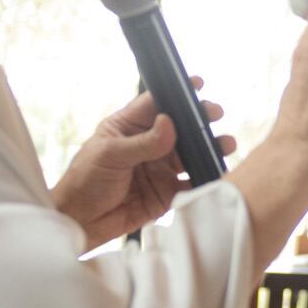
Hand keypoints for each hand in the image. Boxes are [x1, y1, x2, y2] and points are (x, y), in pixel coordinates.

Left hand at [49, 79, 236, 244]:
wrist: (81, 222)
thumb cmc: (84, 182)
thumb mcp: (109, 156)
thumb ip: (142, 142)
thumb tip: (169, 123)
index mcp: (129, 127)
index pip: (155, 104)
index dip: (176, 93)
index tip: (196, 85)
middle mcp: (149, 144)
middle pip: (180, 127)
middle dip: (200, 120)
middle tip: (214, 114)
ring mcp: (160, 168)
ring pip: (192, 153)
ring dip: (210, 147)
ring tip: (225, 144)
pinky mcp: (169, 191)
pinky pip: (193, 182)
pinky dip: (206, 177)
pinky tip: (216, 172)